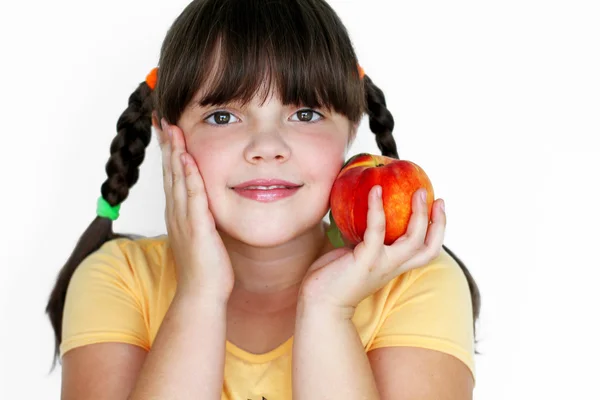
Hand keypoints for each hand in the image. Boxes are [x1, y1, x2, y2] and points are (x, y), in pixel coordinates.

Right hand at [158, 116, 234, 302]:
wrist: (202, 294)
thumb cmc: (208, 269)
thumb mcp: (204, 237)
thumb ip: (204, 219)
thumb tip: (209, 208)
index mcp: (179, 214)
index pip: (172, 177)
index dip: (170, 153)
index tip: (169, 131)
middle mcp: (177, 213)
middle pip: (169, 172)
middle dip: (167, 145)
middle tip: (163, 119)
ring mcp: (184, 219)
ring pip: (177, 179)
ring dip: (174, 152)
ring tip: (172, 128)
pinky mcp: (196, 227)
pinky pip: (192, 196)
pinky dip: (188, 175)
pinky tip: (186, 158)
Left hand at [299, 185, 445, 312]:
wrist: (319, 303)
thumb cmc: (333, 277)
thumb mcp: (355, 253)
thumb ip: (364, 238)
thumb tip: (360, 210)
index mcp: (394, 265)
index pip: (427, 251)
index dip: (438, 229)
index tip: (437, 204)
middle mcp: (393, 266)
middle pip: (430, 248)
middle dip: (438, 221)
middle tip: (433, 195)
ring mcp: (381, 264)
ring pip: (413, 240)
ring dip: (418, 213)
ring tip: (416, 191)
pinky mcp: (365, 260)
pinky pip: (376, 229)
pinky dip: (377, 208)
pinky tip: (374, 190)